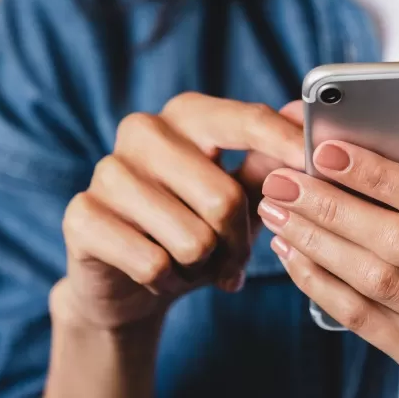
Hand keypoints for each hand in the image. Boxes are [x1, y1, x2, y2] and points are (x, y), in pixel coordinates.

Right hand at [55, 95, 304, 331]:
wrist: (128, 282)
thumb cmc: (194, 228)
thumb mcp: (239, 197)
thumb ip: (268, 162)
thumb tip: (303, 118)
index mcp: (187, 115)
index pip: (245, 120)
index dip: (285, 144)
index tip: (316, 164)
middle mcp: (143, 131)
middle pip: (224, 198)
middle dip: (238, 244)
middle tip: (233, 260)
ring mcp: (107, 170)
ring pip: (192, 239)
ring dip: (202, 267)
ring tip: (192, 265)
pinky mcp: (82, 215)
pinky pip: (153, 263)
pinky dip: (168, 282)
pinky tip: (160, 276)